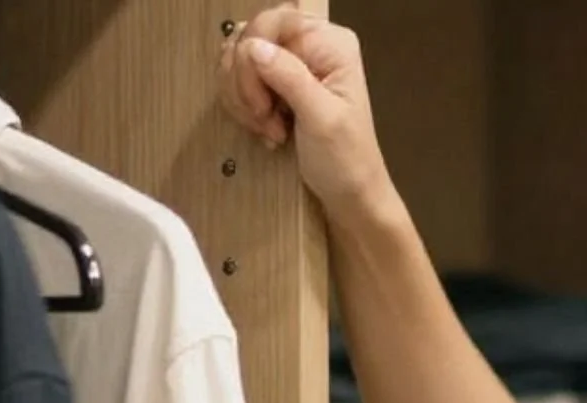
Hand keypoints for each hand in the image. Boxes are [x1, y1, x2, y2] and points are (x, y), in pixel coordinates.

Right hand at [217, 5, 397, 214]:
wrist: (349, 196)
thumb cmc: (346, 160)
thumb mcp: (322, 118)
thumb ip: (289, 78)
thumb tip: (252, 46)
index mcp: (330, 43)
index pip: (272, 22)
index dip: (253, 59)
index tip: (262, 102)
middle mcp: (311, 44)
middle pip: (249, 38)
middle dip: (247, 84)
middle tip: (267, 119)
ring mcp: (291, 63)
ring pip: (237, 59)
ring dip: (243, 99)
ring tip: (271, 129)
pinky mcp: (276, 83)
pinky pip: (238, 79)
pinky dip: (243, 106)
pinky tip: (265, 128)